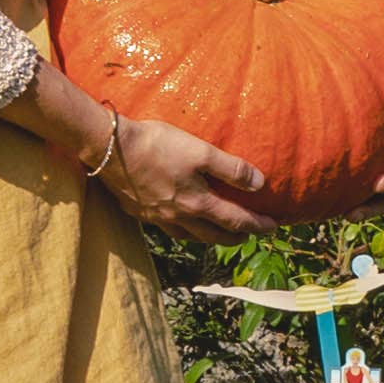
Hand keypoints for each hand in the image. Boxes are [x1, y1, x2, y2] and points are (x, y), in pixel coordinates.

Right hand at [100, 117, 271, 243]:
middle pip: (213, 236)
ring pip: (188, 236)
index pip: (235, 221)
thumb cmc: (158, 145)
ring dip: (207, 237)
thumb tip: (260, 184)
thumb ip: (232, 169)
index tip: (273, 227)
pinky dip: (181, 229)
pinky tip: (178, 220)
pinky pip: (166, 228)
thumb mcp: (201, 151)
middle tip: (248, 235)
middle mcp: (178, 217)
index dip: (257, 225)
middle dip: (234, 237)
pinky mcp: (138, 211)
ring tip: (216, 232)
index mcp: (197, 204)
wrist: (110, 148)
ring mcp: (155, 217)